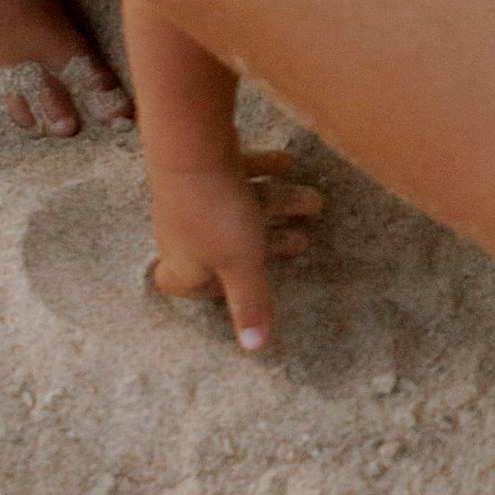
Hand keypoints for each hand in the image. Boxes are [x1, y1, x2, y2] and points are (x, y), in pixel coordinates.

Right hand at [147, 149, 325, 352]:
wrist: (193, 144)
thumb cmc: (217, 214)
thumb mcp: (242, 265)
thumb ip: (250, 304)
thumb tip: (254, 350)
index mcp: (183, 263)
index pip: (180, 286)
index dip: (205, 291)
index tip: (233, 289)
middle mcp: (180, 233)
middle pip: (225, 247)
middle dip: (268, 245)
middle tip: (302, 243)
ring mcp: (188, 198)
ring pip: (236, 209)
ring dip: (277, 205)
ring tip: (315, 201)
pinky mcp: (198, 166)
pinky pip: (233, 175)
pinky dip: (261, 171)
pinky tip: (289, 162)